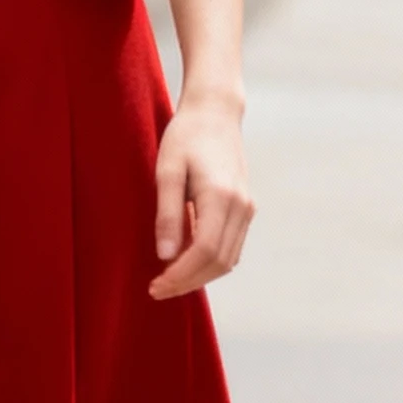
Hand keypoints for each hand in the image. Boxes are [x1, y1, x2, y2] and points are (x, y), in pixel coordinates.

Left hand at [149, 93, 253, 299]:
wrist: (216, 112)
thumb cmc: (186, 137)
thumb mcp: (167, 171)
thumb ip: (167, 214)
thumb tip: (166, 256)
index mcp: (221, 196)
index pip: (205, 251)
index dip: (180, 275)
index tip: (155, 286)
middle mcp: (241, 207)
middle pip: (219, 262)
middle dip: (188, 282)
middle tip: (157, 290)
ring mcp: (247, 208)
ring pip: (228, 259)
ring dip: (199, 276)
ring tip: (168, 280)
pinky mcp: (245, 208)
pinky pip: (231, 246)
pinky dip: (210, 262)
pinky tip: (185, 262)